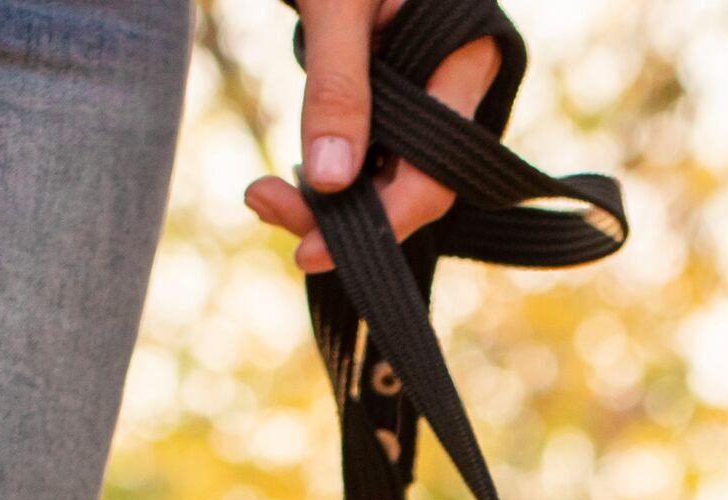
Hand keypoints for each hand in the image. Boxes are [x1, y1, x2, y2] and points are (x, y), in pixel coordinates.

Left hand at [241, 0, 499, 272]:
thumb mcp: (336, 3)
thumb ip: (337, 85)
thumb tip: (330, 181)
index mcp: (465, 60)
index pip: (436, 173)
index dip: (380, 220)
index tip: (308, 247)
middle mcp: (452, 87)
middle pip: (410, 187)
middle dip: (339, 214)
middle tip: (264, 206)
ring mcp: (425, 93)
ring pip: (386, 175)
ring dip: (326, 198)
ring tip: (262, 195)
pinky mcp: (394, 94)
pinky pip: (370, 151)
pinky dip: (329, 170)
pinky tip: (289, 177)